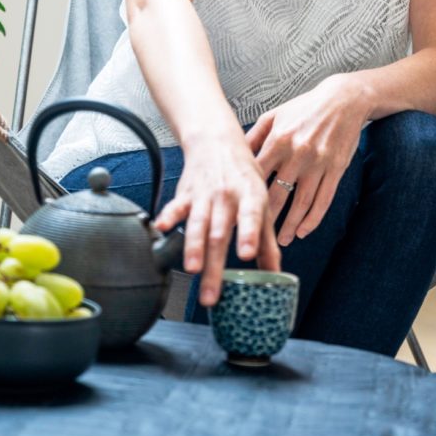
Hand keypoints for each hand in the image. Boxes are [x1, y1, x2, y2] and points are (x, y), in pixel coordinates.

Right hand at [154, 133, 280, 306]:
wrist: (217, 142)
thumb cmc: (244, 174)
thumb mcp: (262, 202)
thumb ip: (266, 240)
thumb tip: (275, 275)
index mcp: (251, 196)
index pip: (251, 216)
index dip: (249, 234)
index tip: (247, 254)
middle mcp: (227, 196)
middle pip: (219, 233)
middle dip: (214, 265)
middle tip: (211, 294)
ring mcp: (204, 196)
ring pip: (198, 224)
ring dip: (193, 247)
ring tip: (191, 270)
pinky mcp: (185, 194)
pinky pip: (176, 207)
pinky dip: (168, 217)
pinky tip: (161, 229)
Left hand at [245, 74, 368, 246]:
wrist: (343, 100)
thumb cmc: (305, 107)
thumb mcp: (274, 115)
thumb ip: (254, 136)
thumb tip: (235, 155)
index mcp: (278, 140)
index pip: (257, 176)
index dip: (246, 196)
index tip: (237, 214)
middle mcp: (297, 154)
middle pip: (277, 195)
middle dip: (266, 219)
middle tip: (257, 236)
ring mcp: (318, 164)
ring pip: (301, 203)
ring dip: (290, 225)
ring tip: (281, 240)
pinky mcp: (335, 169)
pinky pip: (323, 200)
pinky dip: (313, 219)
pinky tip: (304, 230)